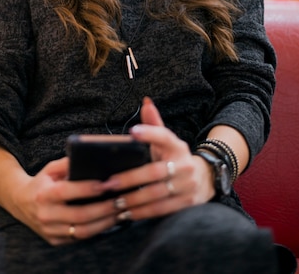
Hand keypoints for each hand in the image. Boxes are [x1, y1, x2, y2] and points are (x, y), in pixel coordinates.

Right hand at [0, 140, 118, 245]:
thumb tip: (89, 158)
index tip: (106, 183)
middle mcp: (45, 215)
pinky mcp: (54, 240)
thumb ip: (67, 163)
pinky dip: (96, 230)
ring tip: (120, 212)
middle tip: (121, 200)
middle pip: (79, 215)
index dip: (87, 188)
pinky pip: (79, 238)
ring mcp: (49, 230)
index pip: (67, 191)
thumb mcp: (50, 168)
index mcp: (43, 194)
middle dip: (103, 208)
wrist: (21, 202)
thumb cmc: (42, 182)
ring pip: (82, 231)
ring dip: (104, 222)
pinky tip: (108, 221)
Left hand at [99, 97, 214, 222]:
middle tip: (109, 183)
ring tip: (115, 201)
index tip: (132, 132)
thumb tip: (145, 101)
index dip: (149, 133)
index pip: (164, 136)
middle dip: (130, 179)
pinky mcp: (187, 204)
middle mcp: (185, 164)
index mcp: (177, 146)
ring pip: (157, 194)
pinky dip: (143, 212)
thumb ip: (153, 124)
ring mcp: (188, 185)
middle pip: (155, 172)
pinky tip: (127, 213)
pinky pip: (162, 210)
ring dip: (134, 199)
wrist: (205, 178)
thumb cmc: (174, 157)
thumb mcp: (166, 140)